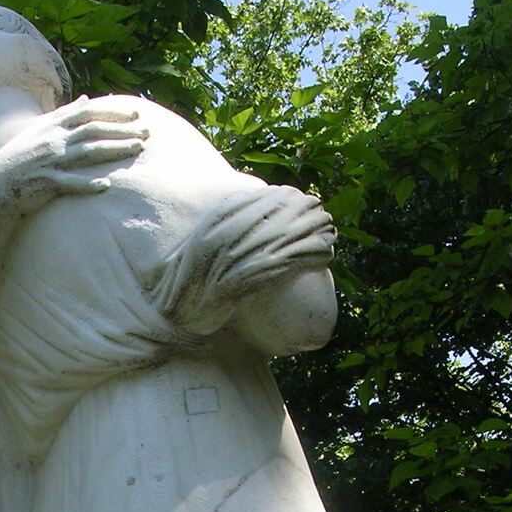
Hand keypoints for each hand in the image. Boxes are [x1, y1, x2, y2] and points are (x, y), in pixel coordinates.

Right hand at [0, 96, 148, 206]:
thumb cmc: (20, 158)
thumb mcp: (40, 129)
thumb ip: (65, 115)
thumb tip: (86, 100)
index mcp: (53, 126)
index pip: (88, 113)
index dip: (113, 111)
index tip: (135, 112)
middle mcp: (53, 140)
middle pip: (94, 130)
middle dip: (122, 130)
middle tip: (147, 131)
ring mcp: (50, 161)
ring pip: (88, 153)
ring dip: (115, 150)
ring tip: (138, 149)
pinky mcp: (45, 183)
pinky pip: (69, 183)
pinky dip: (87, 184)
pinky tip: (106, 185)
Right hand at [155, 181, 335, 332]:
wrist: (180, 313)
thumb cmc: (189, 283)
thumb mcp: (200, 244)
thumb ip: (220, 226)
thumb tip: (247, 211)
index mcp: (217, 220)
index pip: (262, 198)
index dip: (288, 198)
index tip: (303, 202)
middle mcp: (231, 232)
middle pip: (282, 211)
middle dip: (308, 211)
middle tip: (324, 216)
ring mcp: (241, 255)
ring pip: (292, 233)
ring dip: (318, 230)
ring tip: (331, 232)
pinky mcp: (255, 278)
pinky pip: (293, 261)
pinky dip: (314, 255)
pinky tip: (328, 254)